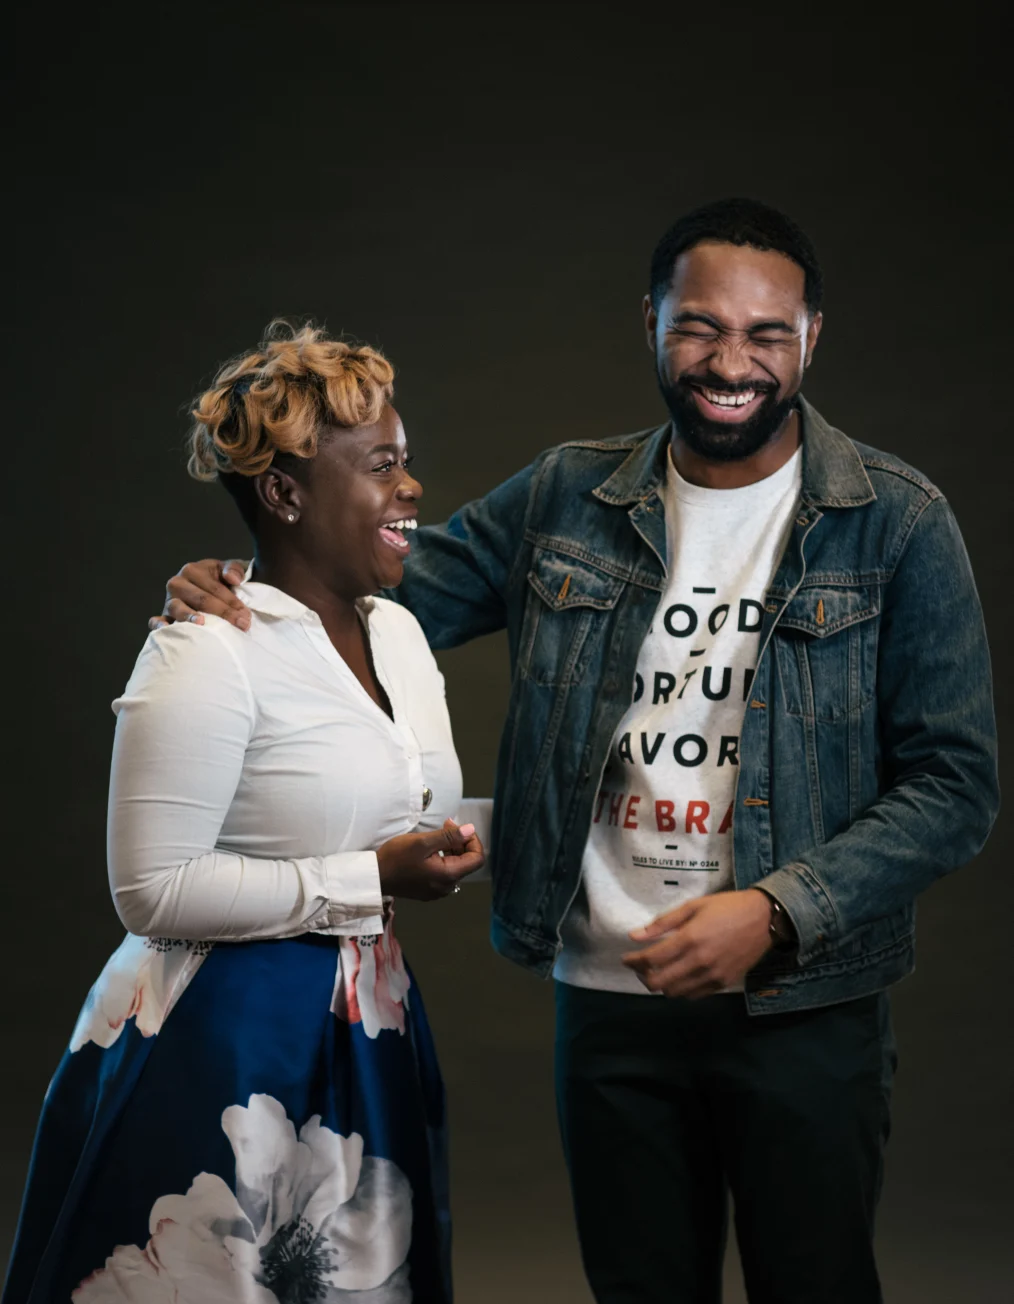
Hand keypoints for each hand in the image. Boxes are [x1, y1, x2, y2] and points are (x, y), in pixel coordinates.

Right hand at [148, 559, 251, 631]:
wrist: (210, 588)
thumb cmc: (221, 580)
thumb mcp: (228, 569)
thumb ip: (234, 569)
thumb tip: (233, 580)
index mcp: (192, 570)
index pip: (215, 589)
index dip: (232, 602)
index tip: (246, 614)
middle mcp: (177, 584)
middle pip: (201, 600)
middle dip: (223, 613)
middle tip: (241, 624)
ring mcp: (169, 601)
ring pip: (178, 608)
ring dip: (190, 617)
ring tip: (202, 623)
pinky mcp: (164, 616)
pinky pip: (156, 621)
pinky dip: (159, 625)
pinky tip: (166, 629)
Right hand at [376, 818, 484, 900]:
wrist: (375, 876)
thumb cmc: (396, 857)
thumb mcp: (423, 842)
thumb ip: (449, 836)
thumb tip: (470, 830)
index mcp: (448, 875)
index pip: (477, 858)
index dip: (473, 840)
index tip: (458, 828)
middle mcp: (447, 887)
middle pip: (467, 862)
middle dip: (460, 842)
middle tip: (445, 825)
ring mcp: (438, 890)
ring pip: (456, 867)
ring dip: (452, 849)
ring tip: (436, 836)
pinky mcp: (429, 890)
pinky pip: (444, 873)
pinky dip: (443, 858)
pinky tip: (430, 850)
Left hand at [621, 889, 772, 998]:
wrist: (765, 919)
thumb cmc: (727, 907)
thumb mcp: (693, 906)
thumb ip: (663, 923)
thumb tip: (634, 936)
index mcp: (689, 939)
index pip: (651, 959)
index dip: (633, 961)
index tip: (626, 958)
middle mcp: (699, 961)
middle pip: (659, 983)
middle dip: (643, 976)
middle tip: (640, 967)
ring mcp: (712, 976)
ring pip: (675, 993)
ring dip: (661, 985)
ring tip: (659, 971)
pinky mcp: (723, 984)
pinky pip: (693, 995)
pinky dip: (680, 989)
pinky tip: (679, 976)